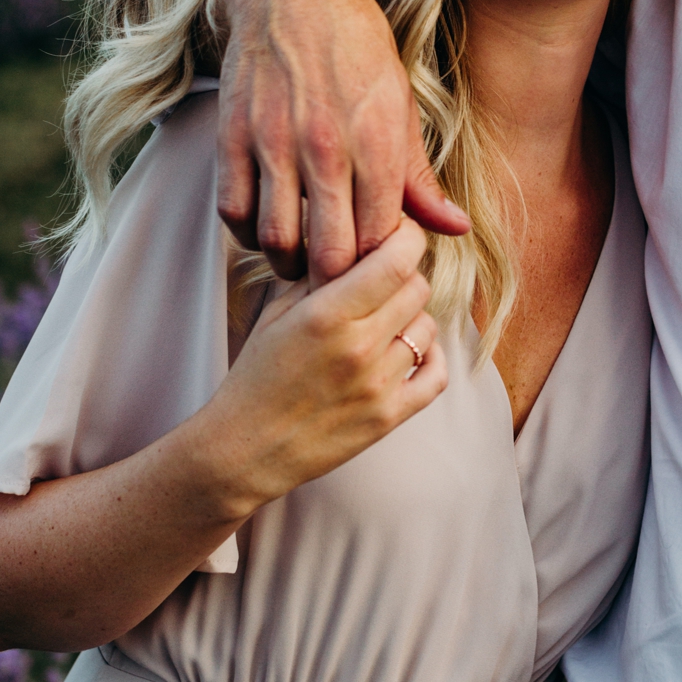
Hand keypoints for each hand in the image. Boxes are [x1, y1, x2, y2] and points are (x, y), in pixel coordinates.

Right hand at [188, 219, 446, 515]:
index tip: (401, 233)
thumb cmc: (255, 378)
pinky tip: (407, 352)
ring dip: (410, 317)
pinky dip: (429, 357)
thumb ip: (318, 279)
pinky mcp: (389, 417)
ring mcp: (378, 384)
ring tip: (383, 323)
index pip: (395, 260)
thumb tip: (358, 246)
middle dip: (403, 276)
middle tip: (383, 280)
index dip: (406, 238)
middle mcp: (358, 346)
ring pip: (428, 326)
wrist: (244, 448)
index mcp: (326, 315)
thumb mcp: (276, 316)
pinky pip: (436, 374)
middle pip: (417, 287)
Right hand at [214, 0, 468, 285]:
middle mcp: (326, 145)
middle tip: (336, 277)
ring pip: (276, 239)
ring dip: (289, 261)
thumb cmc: (355, 48)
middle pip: (328, 252)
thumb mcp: (400, 106)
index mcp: (377, 141)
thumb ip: (419, 176)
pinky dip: (247, 234)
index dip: (376, 266)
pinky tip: (265, 228)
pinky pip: (234, 210)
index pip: (379, 239)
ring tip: (301, 258)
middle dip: (334, 278)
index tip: (374, 268)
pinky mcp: (233, 135)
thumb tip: (456, 227)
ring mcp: (274, 141)